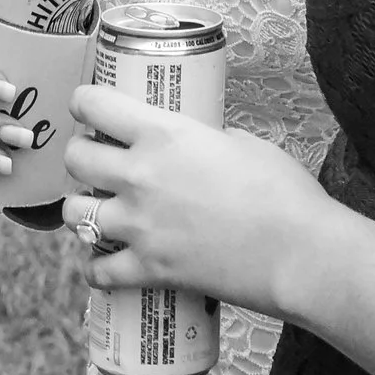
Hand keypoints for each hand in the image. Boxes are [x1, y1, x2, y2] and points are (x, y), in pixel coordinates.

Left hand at [59, 84, 331, 315]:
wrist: (301, 253)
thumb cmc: (284, 192)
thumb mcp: (242, 142)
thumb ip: (207, 139)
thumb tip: (198, 144)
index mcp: (163, 133)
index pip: (94, 104)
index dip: (85, 103)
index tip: (88, 109)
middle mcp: (141, 175)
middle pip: (75, 158)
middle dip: (82, 157)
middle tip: (99, 163)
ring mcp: (140, 225)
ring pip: (73, 214)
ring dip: (81, 211)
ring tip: (98, 212)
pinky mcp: (150, 268)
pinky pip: (100, 271)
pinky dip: (98, 270)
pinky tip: (104, 266)